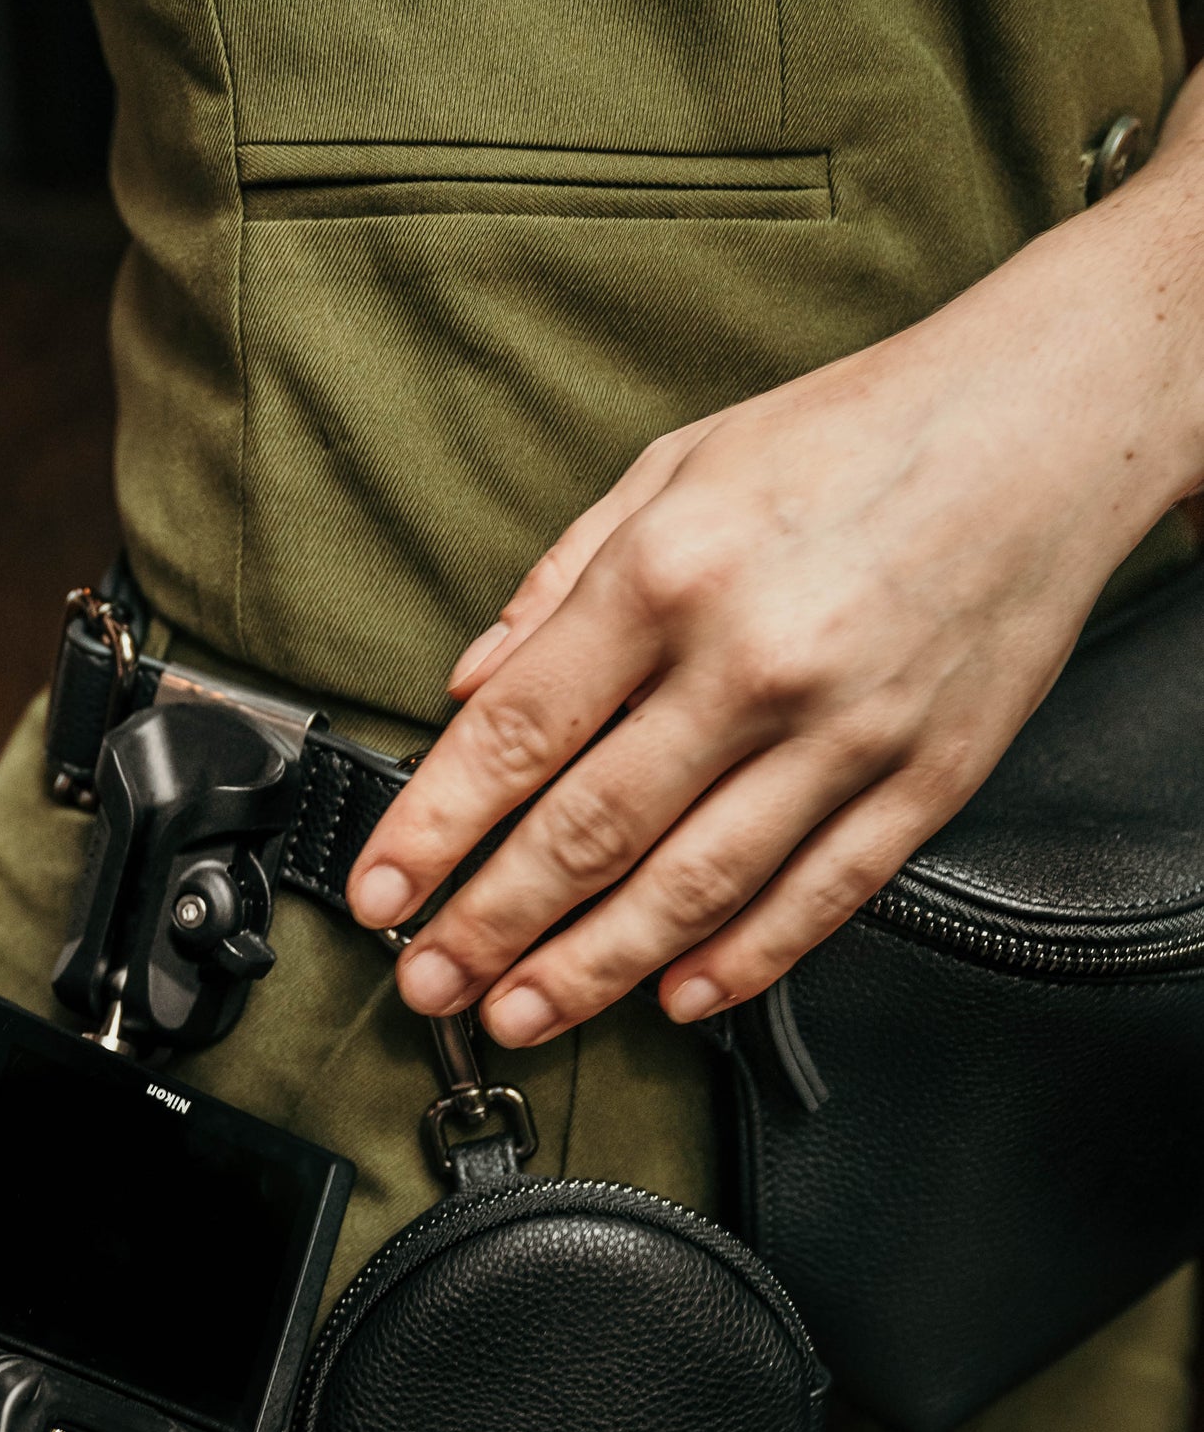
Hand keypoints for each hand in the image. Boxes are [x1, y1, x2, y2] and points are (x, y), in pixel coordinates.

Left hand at [348, 131, 1203, 1045]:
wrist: (1052, 417)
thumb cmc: (859, 431)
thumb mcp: (679, 462)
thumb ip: (561, 579)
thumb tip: (468, 680)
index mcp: (671, 572)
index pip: (517, 732)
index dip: (434, 826)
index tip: (379, 891)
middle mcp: (751, 661)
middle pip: (590, 831)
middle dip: (490, 924)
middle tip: (428, 985)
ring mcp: (845, 731)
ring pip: (694, 887)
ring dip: (592, 968)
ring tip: (522, 1015)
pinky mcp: (925, 776)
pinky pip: (820, 895)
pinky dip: (743, 960)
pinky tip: (676, 999)